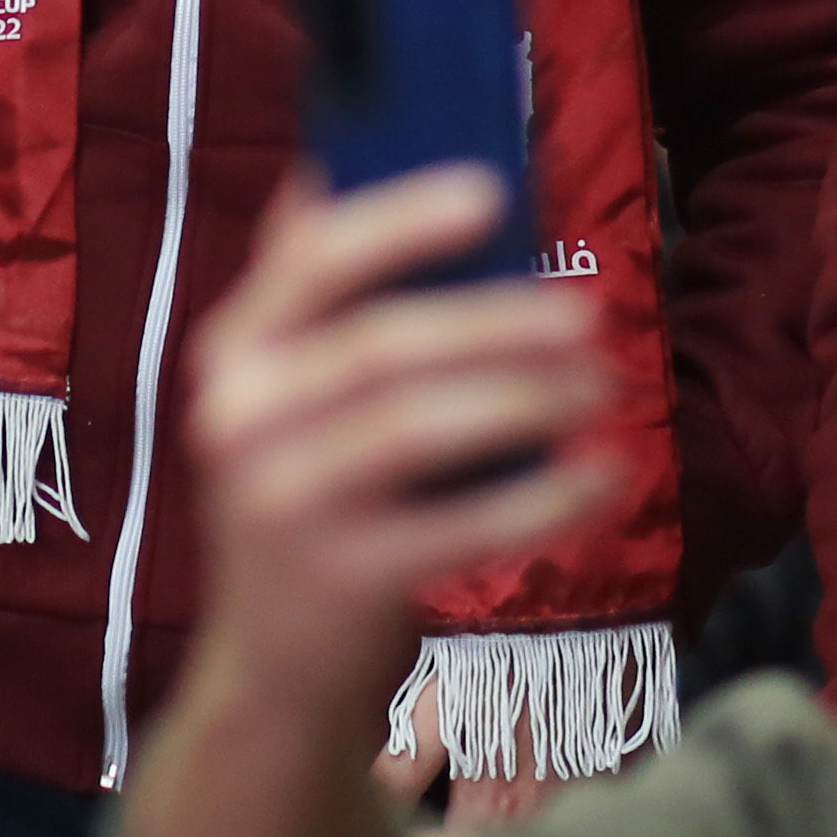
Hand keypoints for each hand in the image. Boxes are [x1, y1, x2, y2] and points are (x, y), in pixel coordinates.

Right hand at [184, 171, 627, 732]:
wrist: (272, 673)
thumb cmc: (309, 500)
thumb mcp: (285, 394)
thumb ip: (309, 293)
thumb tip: (337, 162)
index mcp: (233, 351)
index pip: (311, 261)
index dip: (403, 220)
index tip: (494, 192)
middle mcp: (238, 418)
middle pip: (384, 346)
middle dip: (500, 322)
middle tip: (592, 316)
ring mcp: (279, 503)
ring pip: (422, 428)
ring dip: (529, 399)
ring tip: (603, 386)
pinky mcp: (337, 580)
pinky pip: (462, 526)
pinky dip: (544, 500)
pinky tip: (604, 475)